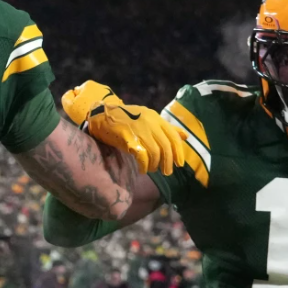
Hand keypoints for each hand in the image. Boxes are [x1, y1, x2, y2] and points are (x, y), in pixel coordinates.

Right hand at [61, 80, 188, 175]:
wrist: (102, 115)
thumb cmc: (126, 120)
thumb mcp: (148, 120)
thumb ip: (166, 128)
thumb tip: (185, 136)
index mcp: (156, 118)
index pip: (173, 136)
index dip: (178, 151)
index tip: (179, 163)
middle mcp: (149, 122)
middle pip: (165, 146)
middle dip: (168, 162)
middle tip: (166, 172)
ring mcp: (138, 128)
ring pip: (155, 152)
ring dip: (155, 165)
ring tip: (152, 170)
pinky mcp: (127, 136)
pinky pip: (141, 154)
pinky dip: (144, 165)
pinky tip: (142, 169)